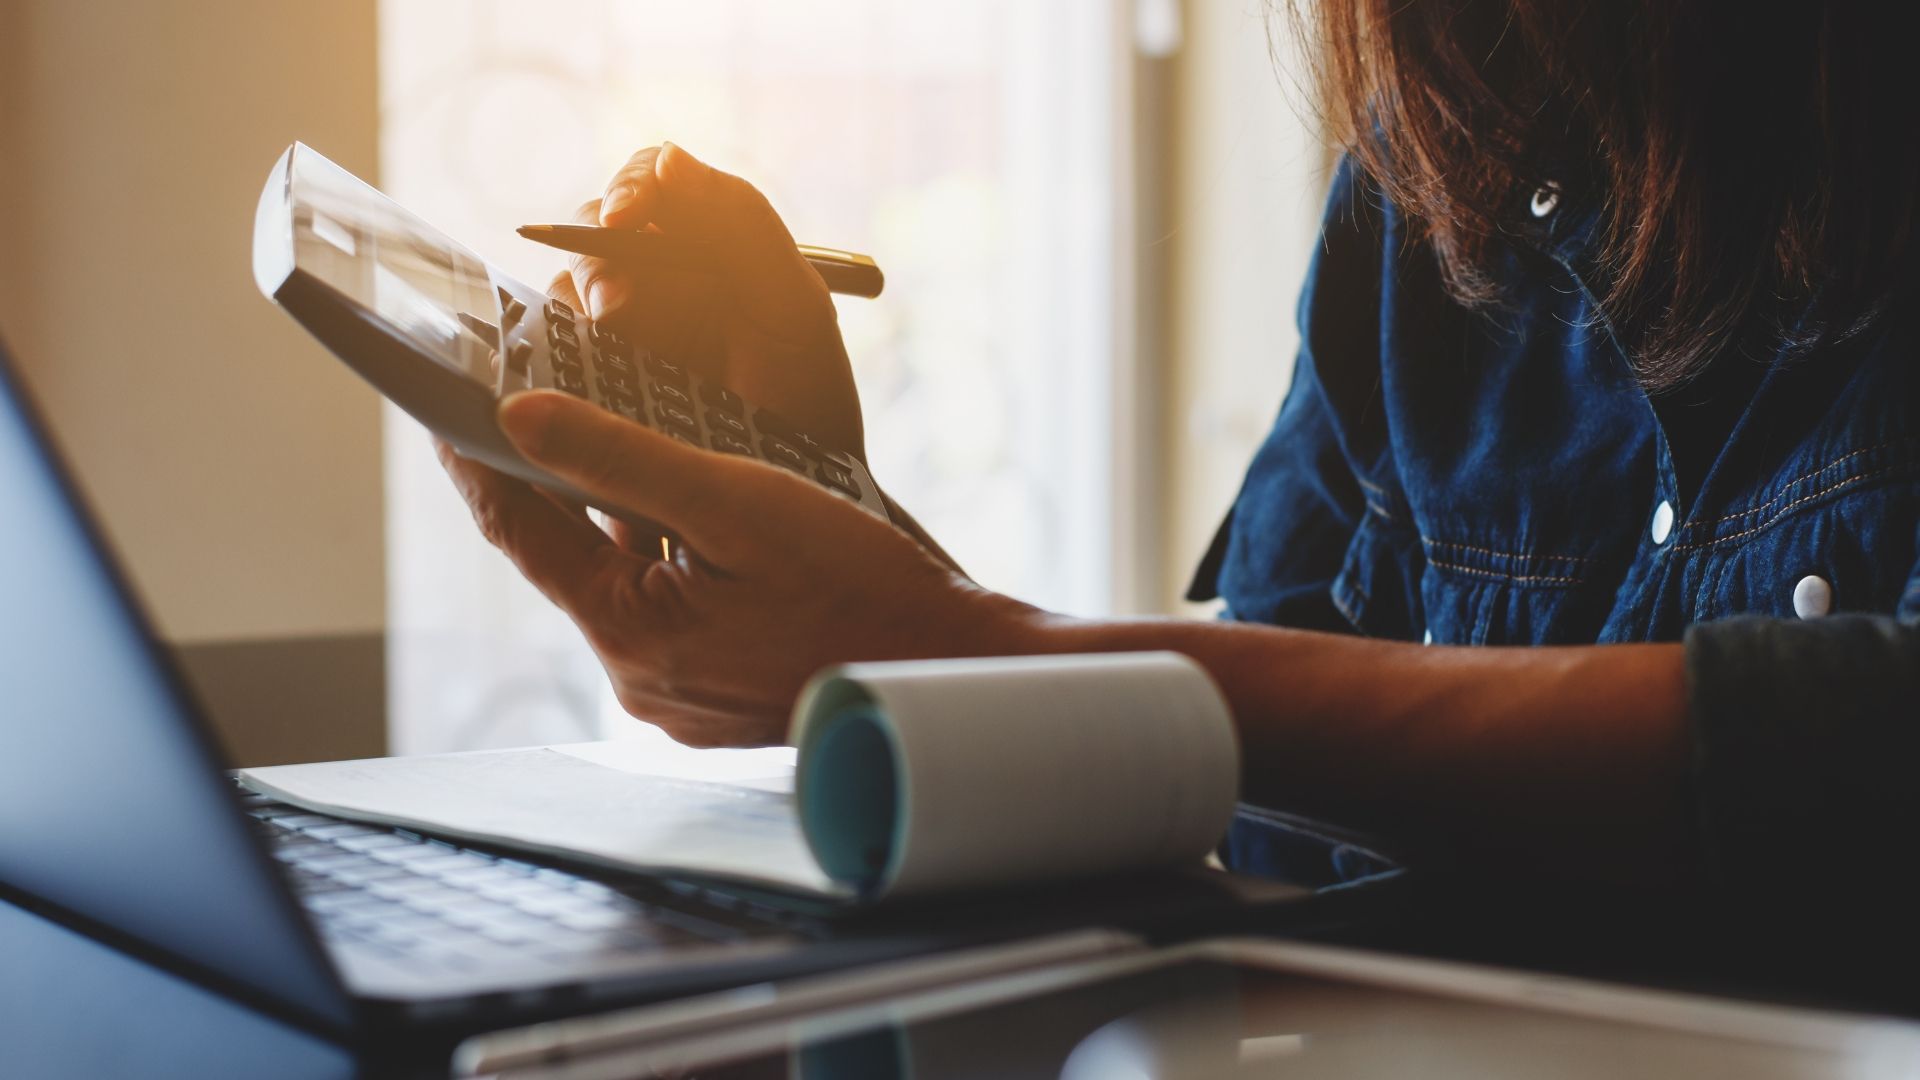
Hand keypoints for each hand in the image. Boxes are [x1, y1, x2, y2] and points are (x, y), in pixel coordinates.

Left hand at [439, 390, 1041, 746]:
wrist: (948, 671)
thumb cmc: (860, 588)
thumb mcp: (737, 502)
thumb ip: (622, 457)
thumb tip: (520, 417)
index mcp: (631, 633)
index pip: (518, 531)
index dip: (475, 459)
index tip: (445, 402)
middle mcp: (640, 677)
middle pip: (566, 556)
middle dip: (548, 479)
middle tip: (530, 397)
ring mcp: (679, 695)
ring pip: (620, 580)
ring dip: (612, 514)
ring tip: (615, 437)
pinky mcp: (716, 696)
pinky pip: (667, 609)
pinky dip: (663, 554)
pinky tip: (691, 511)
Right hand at [557, 143, 864, 459]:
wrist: (804, 504)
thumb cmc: (810, 403)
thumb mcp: (793, 312)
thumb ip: (743, 226)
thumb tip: (672, 158)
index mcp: (705, 245)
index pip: (650, 183)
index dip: (630, 187)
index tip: (626, 215)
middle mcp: (653, 280)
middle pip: (590, 234)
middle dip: (597, 257)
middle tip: (617, 302)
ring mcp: (616, 336)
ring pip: (564, 295)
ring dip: (578, 307)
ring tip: (612, 336)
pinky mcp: (590, 392)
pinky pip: (552, 362)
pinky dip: (555, 360)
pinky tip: (578, 379)